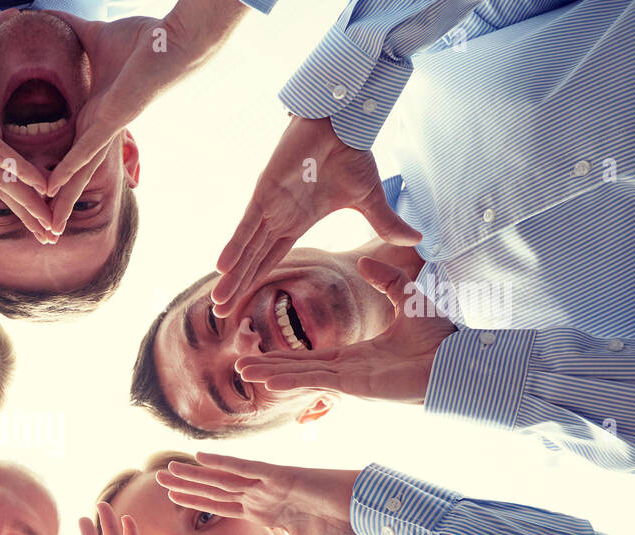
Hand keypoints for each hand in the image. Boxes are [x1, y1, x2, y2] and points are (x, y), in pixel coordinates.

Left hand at [0, 9, 54, 241]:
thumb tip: (16, 13)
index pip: (9, 167)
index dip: (28, 189)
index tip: (47, 204)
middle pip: (9, 186)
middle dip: (31, 213)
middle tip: (50, 238)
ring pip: (7, 181)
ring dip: (30, 207)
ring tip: (48, 231)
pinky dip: (21, 171)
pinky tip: (40, 187)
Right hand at [39, 14, 161, 232]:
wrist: (177, 39)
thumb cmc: (146, 40)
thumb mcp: (95, 38)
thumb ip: (69, 31)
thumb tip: (43, 15)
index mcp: (96, 113)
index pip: (69, 151)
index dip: (54, 174)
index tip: (36, 193)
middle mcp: (101, 127)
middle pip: (75, 173)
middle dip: (60, 203)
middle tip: (46, 230)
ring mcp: (109, 126)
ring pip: (80, 171)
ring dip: (64, 200)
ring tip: (50, 226)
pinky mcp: (117, 118)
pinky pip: (88, 148)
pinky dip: (71, 168)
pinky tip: (55, 188)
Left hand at [155, 453, 358, 534]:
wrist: (365, 507)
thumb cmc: (341, 525)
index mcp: (264, 511)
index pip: (221, 506)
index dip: (197, 502)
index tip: (172, 499)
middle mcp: (261, 494)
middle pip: (215, 490)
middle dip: (186, 485)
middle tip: (157, 479)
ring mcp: (268, 483)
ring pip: (223, 478)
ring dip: (195, 474)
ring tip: (168, 468)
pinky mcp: (281, 475)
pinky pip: (247, 468)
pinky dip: (224, 463)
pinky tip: (200, 457)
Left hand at [212, 115, 420, 318]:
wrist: (343, 121)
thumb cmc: (351, 154)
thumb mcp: (370, 198)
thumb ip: (385, 223)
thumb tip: (417, 240)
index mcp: (296, 224)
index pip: (271, 260)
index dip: (256, 283)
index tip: (242, 307)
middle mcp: (279, 218)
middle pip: (253, 260)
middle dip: (237, 287)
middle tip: (219, 313)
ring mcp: (270, 205)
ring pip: (246, 247)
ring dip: (232, 274)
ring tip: (217, 301)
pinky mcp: (265, 190)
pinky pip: (248, 223)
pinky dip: (236, 244)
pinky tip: (222, 266)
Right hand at [236, 258, 456, 403]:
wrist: (459, 357)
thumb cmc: (441, 337)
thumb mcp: (409, 298)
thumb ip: (387, 281)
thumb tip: (365, 261)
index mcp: (360, 355)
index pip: (316, 355)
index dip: (290, 353)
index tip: (267, 351)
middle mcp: (351, 370)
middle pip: (301, 368)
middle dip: (271, 366)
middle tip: (243, 366)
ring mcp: (353, 380)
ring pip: (304, 376)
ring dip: (273, 374)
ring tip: (245, 373)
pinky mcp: (358, 385)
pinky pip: (319, 381)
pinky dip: (293, 379)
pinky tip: (270, 379)